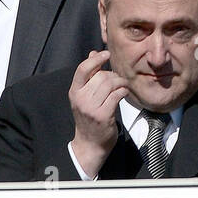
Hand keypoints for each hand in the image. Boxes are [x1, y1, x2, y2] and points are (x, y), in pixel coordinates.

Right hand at [68, 50, 127, 178]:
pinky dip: (123, 91)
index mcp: (74, 92)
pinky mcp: (103, 115)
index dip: (95, 59)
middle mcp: (80, 99)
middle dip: (113, 76)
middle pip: (102, 76)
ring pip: (111, 83)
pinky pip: (118, 94)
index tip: (106, 54)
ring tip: (121, 88)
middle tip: (116, 82)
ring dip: (120, 83)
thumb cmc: (89, 116)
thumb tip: (93, 53)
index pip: (82, 69)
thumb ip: (89, 75)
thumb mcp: (84, 96)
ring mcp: (91, 108)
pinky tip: (123, 95)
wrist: (90, 143)